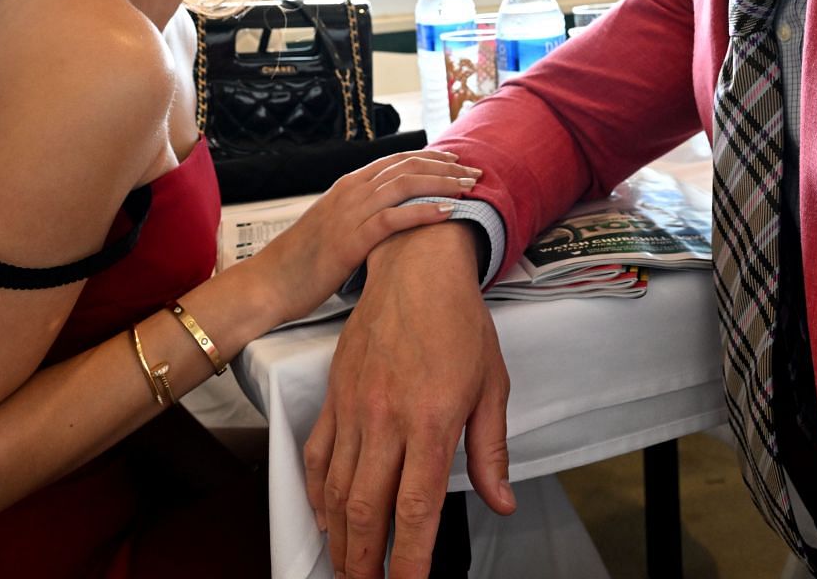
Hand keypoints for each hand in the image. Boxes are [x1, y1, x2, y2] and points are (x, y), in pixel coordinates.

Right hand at [254, 151, 476, 323]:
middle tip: (475, 171)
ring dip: (442, 183)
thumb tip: (388, 216)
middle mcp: (350, 192)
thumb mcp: (333, 226)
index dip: (430, 157)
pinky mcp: (350, 239)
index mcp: (347, 186)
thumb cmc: (302, 260)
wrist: (271, 282)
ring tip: (469, 187)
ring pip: (404, 186)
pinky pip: (393, 219)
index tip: (456, 159)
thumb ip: (359, 214)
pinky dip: (423, 212)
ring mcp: (350, 214)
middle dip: (445, 167)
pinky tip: (448, 212)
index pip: (396, 161)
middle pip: (407, 167)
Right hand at [304, 225, 513, 578]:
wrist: (415, 267)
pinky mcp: (334, 395)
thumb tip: (500, 501)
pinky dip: (317, 494)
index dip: (410, 559)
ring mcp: (354, 408)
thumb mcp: (493, 385)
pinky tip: (326, 517)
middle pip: (367, 509)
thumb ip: (491, 450)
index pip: (416, 508)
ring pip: (336, 489)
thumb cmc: (459, 322)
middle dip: (366, 562)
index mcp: (431, 419)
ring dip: (340, 538)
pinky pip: (316, 455)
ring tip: (347, 568)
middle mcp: (386, 419)